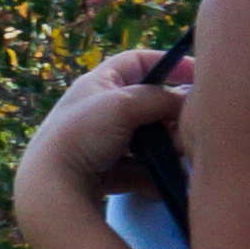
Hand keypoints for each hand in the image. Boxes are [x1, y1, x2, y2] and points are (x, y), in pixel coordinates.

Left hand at [13, 46, 191, 229]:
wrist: (50, 187)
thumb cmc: (82, 135)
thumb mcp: (124, 104)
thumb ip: (161, 98)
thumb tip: (189, 102)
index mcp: (96, 83)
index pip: (137, 61)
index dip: (168, 63)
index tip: (198, 76)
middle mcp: (96, 110)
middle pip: (147, 104)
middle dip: (171, 116)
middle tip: (189, 126)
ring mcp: (99, 142)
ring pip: (146, 139)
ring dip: (167, 147)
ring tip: (181, 154)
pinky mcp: (102, 172)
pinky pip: (138, 169)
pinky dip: (153, 174)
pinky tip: (168, 181)